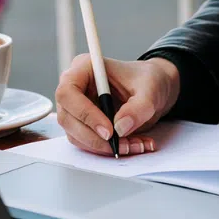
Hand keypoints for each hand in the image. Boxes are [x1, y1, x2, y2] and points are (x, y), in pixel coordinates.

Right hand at [55, 54, 177, 155]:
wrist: (152, 89)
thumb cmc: (146, 80)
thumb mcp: (150, 89)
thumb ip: (138, 107)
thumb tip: (120, 127)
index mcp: (84, 68)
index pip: (68, 92)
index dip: (84, 113)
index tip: (109, 130)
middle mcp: (75, 88)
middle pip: (67, 117)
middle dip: (94, 137)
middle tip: (120, 145)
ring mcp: (76, 108)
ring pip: (75, 135)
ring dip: (102, 147)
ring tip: (133, 145)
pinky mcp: (83, 125)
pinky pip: (87, 143)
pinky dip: (107, 149)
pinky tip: (130, 145)